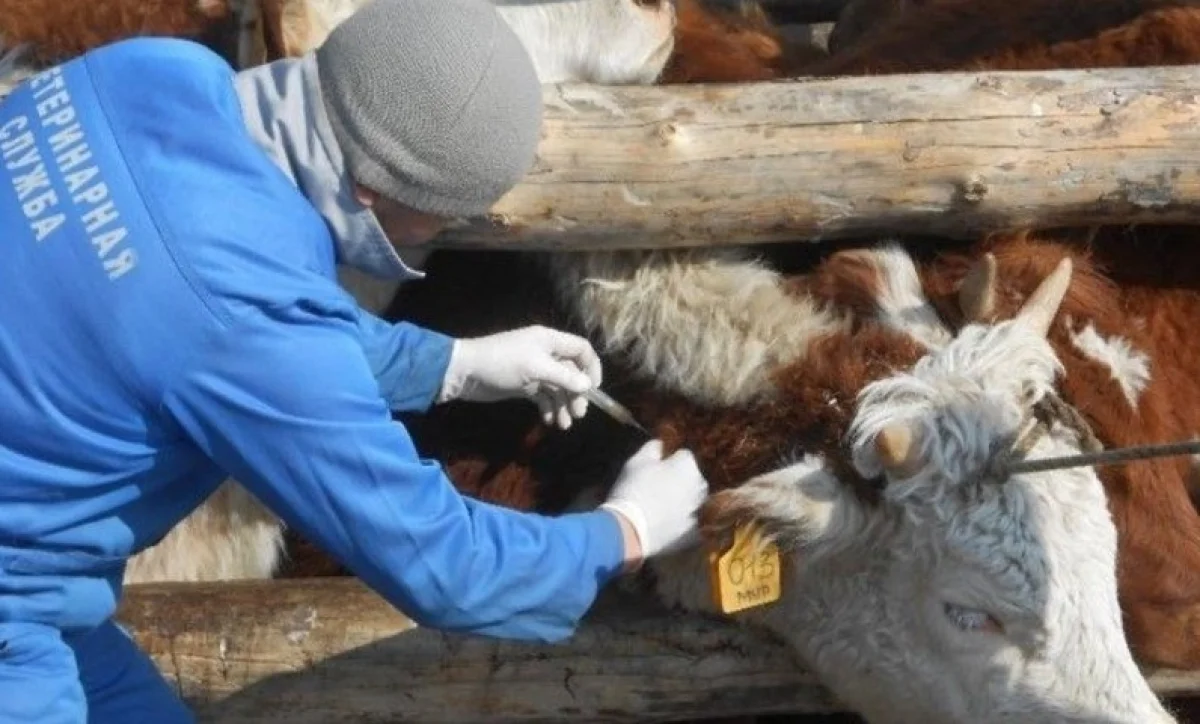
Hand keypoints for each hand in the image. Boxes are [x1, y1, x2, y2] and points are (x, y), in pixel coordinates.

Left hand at [437, 325, 602, 428]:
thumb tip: (588, 386)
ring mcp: (535, 370)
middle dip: (576, 394)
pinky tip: (549, 421)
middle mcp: (545, 353)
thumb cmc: (501, 363)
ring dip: (563, 405)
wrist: (465, 372)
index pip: (581, 349)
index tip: (594, 390)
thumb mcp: (535, 368)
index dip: (591, 367)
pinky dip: (548, 408)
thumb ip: (563, 377)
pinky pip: (544, 397)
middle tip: (578, 414)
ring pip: (558, 388)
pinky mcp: (524, 385)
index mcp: (550, 341)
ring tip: (563, 425)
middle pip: (572, 372)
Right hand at [600, 440, 709, 567]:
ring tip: (659, 509)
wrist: (629, 529)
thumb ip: (653, 448)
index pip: (683, 455)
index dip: (669, 461)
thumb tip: (661, 443)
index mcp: (689, 465)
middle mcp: (700, 487)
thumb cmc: (633, 489)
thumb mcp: (637, 461)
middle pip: (692, 479)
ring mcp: (698, 511)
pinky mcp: (693, 533)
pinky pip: (689, 524)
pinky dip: (681, 523)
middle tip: (657, 488)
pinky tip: (665, 525)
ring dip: (682, 502)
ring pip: (692, 501)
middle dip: (680, 481)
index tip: (655, 468)